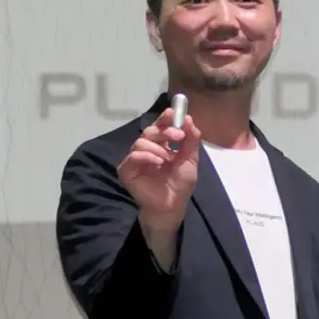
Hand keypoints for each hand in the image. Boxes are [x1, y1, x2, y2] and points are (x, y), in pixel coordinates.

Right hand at [119, 105, 202, 230]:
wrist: (173, 206)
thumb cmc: (180, 184)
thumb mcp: (190, 160)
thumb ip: (191, 141)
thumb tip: (190, 120)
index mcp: (161, 145)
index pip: (160, 127)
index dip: (166, 118)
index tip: (174, 112)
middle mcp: (146, 149)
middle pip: (150, 131)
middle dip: (165, 130)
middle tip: (178, 135)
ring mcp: (135, 159)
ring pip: (141, 142)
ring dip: (158, 148)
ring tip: (168, 159)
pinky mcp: (126, 170)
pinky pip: (133, 156)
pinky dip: (147, 156)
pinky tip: (158, 162)